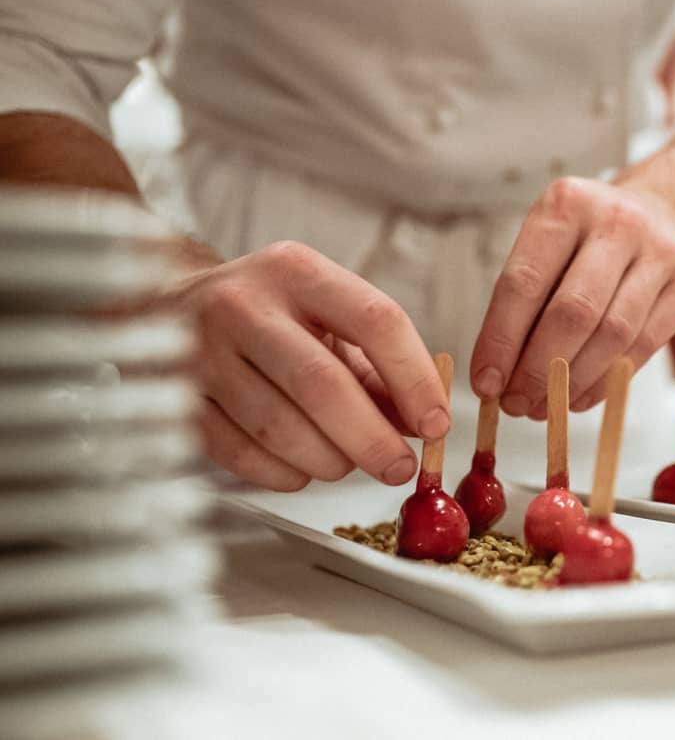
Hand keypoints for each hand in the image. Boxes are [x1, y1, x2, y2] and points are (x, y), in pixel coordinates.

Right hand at [173, 242, 449, 490]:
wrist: (167, 308)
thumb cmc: (270, 317)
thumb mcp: (326, 317)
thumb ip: (377, 368)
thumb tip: (422, 426)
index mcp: (297, 271)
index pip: (375, 320)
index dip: (415, 380)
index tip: (436, 424)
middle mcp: (243, 303)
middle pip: (321, 384)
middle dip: (372, 438)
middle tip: (399, 468)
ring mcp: (199, 351)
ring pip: (278, 427)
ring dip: (328, 460)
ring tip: (346, 463)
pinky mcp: (175, 398)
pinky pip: (239, 453)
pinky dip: (283, 473)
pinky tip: (301, 468)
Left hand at [470, 177, 674, 416]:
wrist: (664, 212)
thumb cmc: (591, 238)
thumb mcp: (550, 244)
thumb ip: (525, 300)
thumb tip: (499, 376)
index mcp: (568, 205)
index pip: (524, 282)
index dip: (501, 339)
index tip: (485, 381)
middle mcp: (618, 222)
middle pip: (573, 312)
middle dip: (538, 368)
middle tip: (517, 403)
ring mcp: (661, 253)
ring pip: (613, 334)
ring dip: (573, 381)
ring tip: (546, 405)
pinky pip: (644, 347)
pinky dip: (607, 381)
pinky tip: (581, 396)